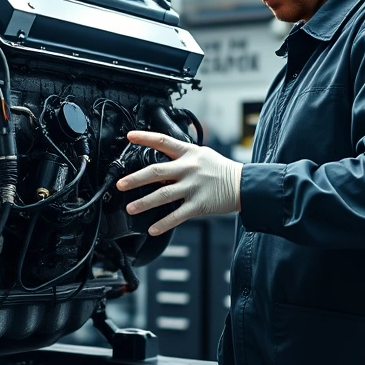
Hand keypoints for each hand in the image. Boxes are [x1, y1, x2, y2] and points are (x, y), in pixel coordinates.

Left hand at [116, 131, 242, 235]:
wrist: (243, 184)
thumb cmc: (219, 169)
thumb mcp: (201, 154)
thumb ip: (180, 156)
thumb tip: (159, 160)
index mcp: (188, 154)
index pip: (163, 141)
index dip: (145, 137)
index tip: (130, 136)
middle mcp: (188, 169)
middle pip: (156, 171)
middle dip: (135, 179)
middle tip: (121, 184)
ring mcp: (193, 187)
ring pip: (163, 195)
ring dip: (144, 202)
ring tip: (131, 208)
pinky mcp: (199, 204)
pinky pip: (177, 215)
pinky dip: (164, 223)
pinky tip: (152, 228)